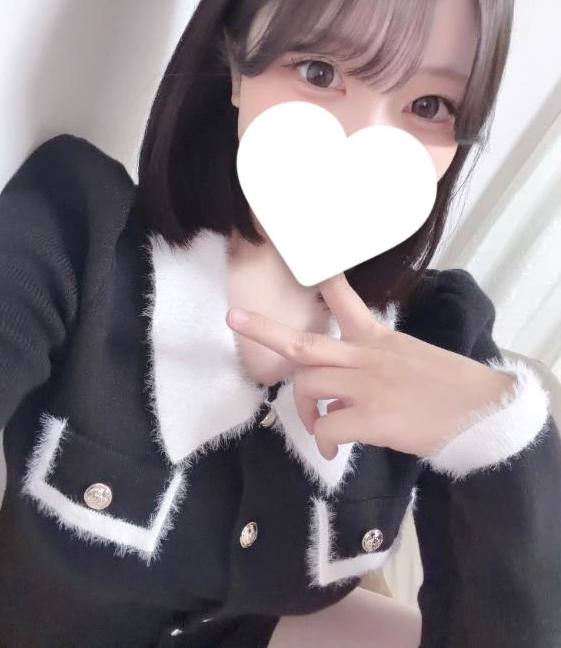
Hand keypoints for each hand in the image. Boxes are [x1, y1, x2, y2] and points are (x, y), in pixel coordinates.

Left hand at [226, 273, 514, 459]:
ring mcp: (364, 387)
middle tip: (234, 318)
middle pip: (304, 343)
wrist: (481, 411)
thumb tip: (349, 380)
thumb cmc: (451, 386)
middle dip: (264, 330)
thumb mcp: (412, 356)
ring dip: (303, 407)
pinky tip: (333, 448)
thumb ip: (377, 358)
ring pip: (308, 386)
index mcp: (378, 338)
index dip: (320, 283)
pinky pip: (327, 428)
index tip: (298, 267)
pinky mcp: (369, 418)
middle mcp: (365, 357)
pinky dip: (323, 440)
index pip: (345, 300)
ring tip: (317, 421)